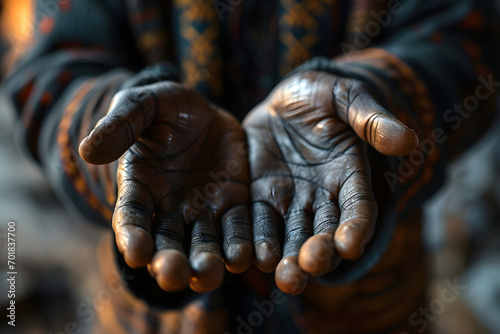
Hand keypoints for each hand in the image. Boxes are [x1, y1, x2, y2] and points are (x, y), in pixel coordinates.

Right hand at [79, 82, 251, 292]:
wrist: (205, 111)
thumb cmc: (166, 108)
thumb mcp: (143, 105)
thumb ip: (121, 124)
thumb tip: (87, 151)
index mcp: (140, 187)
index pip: (131, 217)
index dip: (132, 236)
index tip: (136, 253)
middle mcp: (169, 209)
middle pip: (167, 244)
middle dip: (169, 262)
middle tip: (173, 274)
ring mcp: (203, 211)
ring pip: (203, 246)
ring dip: (205, 264)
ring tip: (208, 274)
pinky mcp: (233, 205)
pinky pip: (238, 230)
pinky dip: (240, 246)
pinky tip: (245, 257)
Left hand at [243, 71, 417, 293]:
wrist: (284, 99)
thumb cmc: (322, 95)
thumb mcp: (347, 97)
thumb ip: (371, 119)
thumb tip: (408, 140)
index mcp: (349, 177)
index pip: (358, 208)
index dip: (356, 227)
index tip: (350, 244)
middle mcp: (321, 197)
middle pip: (323, 233)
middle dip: (318, 253)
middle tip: (309, 267)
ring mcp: (289, 201)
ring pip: (291, 237)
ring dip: (288, 259)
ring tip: (283, 276)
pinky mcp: (260, 198)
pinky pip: (258, 223)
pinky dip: (256, 241)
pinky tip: (248, 256)